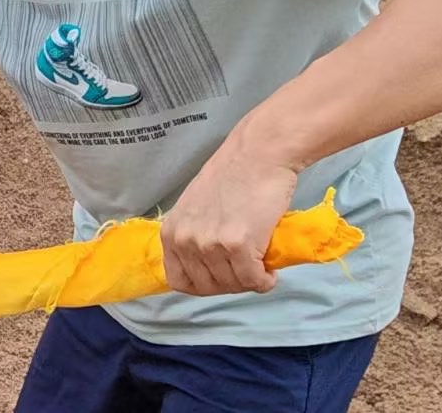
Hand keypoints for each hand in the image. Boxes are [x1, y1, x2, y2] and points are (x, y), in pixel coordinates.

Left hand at [159, 146, 300, 297]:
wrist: (259, 155)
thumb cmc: (233, 176)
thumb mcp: (196, 208)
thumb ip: (194, 235)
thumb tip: (206, 266)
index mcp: (171, 232)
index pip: (179, 281)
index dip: (204, 285)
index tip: (223, 277)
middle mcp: (185, 241)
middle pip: (207, 287)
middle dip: (230, 284)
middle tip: (247, 270)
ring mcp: (209, 244)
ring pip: (232, 285)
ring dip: (249, 281)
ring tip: (259, 265)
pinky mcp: (237, 246)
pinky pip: (253, 280)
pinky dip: (264, 281)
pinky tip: (270, 271)